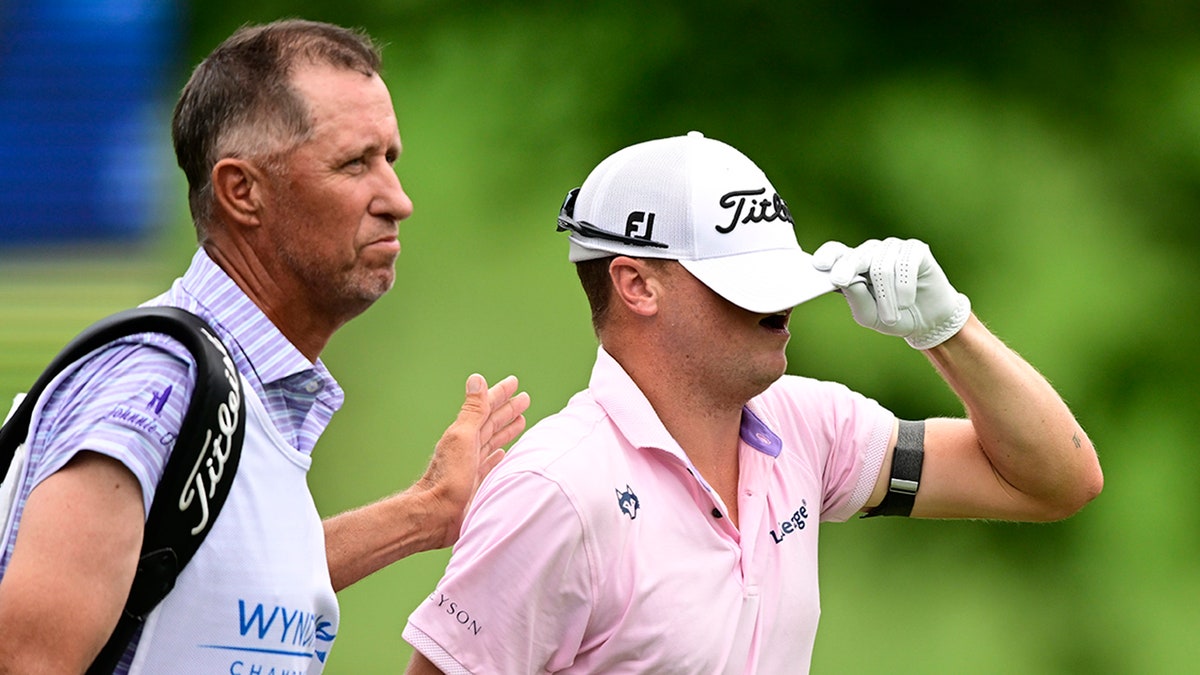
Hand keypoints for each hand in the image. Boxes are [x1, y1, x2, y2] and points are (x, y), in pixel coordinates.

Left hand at [417, 374, 529, 547]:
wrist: (437, 515)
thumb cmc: (448, 478)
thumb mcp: (463, 438)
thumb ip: (473, 410)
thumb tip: (476, 379)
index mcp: (465, 433)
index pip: (486, 408)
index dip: (499, 394)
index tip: (514, 383)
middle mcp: (468, 447)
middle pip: (492, 423)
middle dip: (507, 410)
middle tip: (525, 398)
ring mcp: (472, 465)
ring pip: (493, 441)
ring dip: (506, 430)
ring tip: (521, 421)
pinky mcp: (477, 484)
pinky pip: (491, 464)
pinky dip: (498, 456)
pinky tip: (504, 454)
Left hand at [812, 238, 970, 348]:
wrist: (929, 321)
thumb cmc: (895, 317)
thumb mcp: (869, 315)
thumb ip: (855, 298)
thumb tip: (844, 279)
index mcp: (854, 266)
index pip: (836, 251)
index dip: (828, 254)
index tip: (819, 264)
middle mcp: (872, 253)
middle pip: (856, 255)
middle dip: (847, 269)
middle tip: (840, 281)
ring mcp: (894, 249)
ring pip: (881, 266)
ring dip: (886, 296)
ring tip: (892, 314)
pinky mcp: (916, 250)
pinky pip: (904, 264)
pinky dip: (904, 288)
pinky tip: (907, 300)